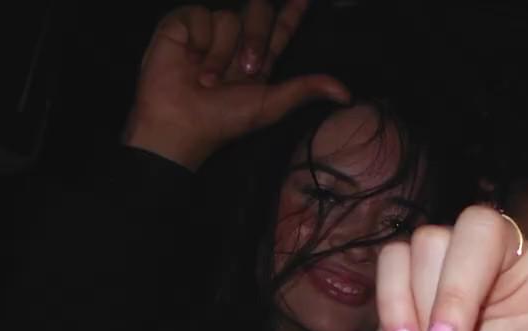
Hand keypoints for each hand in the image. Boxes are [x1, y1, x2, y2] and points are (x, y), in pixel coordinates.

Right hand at [122, 0, 347, 170]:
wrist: (180, 122)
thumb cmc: (223, 120)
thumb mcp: (271, 105)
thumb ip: (306, 89)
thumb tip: (347, 93)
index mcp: (259, 58)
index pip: (281, 27)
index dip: (293, 11)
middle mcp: (235, 40)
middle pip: (259, 13)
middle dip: (255, 39)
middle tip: (245, 69)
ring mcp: (210, 30)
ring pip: (229, 17)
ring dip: (221, 53)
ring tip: (207, 79)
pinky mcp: (183, 23)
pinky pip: (201, 15)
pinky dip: (199, 41)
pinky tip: (189, 60)